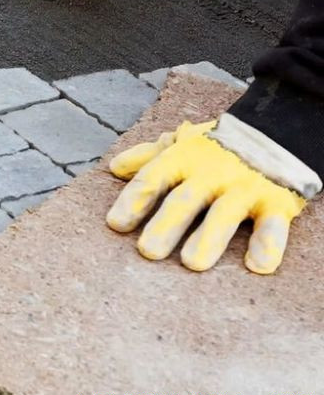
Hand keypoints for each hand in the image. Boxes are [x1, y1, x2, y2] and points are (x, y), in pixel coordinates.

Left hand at [106, 119, 307, 273]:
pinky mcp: (277, 202)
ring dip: (209, 238)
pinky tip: (259, 265)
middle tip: (148, 251)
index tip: (116, 223)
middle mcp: (211, 173)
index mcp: (184, 159)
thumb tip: (115, 168)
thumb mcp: (183, 143)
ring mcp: (244, 188)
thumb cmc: (219, 144)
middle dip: (166, 224)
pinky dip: (269, 244)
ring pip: (225, 214)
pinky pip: (273, 225)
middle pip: (185, 200)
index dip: (134, 199)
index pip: (153, 178)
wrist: (278, 130)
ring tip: (193, 262)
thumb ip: (150, 156)